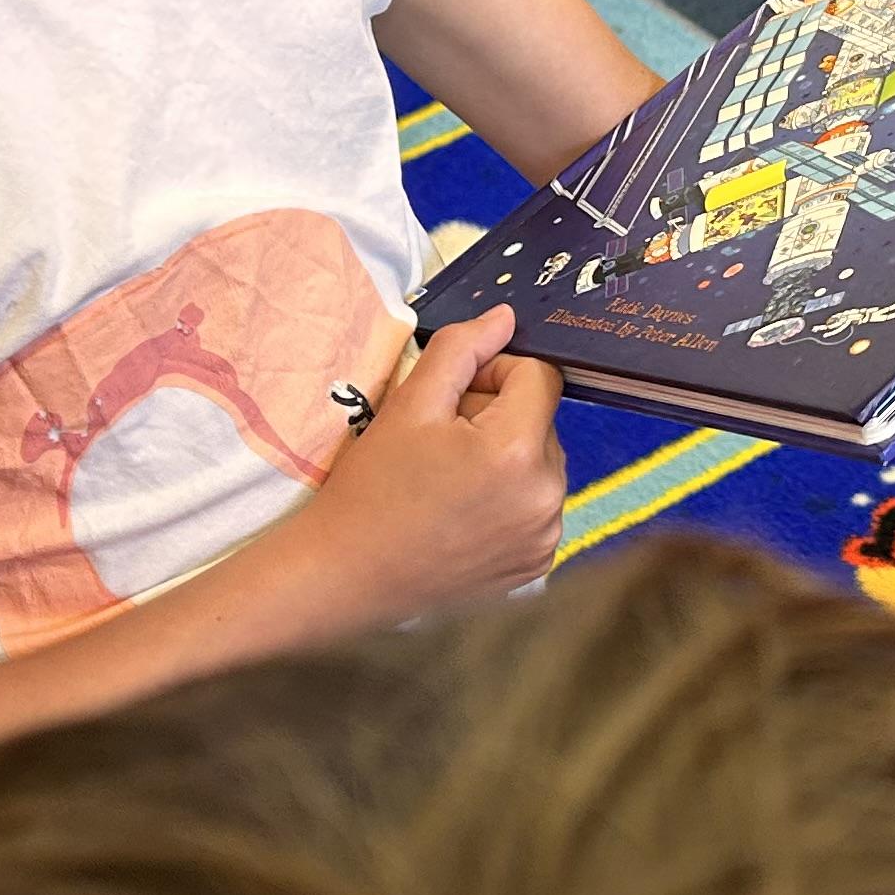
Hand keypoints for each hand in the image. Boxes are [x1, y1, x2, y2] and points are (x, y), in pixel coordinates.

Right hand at [287, 307, 566, 615]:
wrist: (346, 576)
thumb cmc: (372, 489)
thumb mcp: (409, 405)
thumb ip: (461, 350)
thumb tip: (505, 318)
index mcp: (518, 453)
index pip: (538, 376)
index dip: (495, 373)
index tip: (452, 398)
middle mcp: (547, 498)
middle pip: (541, 421)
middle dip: (497, 418)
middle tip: (439, 443)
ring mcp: (545, 537)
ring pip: (540, 464)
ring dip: (504, 458)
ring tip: (447, 480)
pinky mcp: (537, 564)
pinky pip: (536, 506)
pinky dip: (508, 499)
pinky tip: (460, 512)